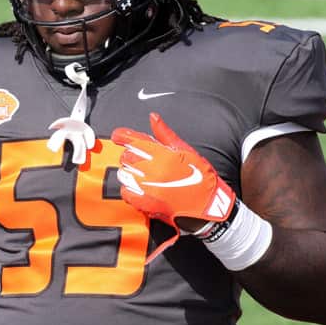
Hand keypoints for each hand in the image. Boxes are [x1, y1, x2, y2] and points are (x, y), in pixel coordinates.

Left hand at [111, 112, 235, 231]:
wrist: (208, 206)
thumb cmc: (201, 179)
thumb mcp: (186, 150)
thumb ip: (165, 134)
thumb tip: (153, 117)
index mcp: (164, 154)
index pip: (135, 140)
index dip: (123, 136)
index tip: (117, 135)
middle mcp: (154, 169)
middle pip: (127, 156)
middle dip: (131, 156)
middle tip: (141, 161)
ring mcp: (149, 186)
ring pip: (125, 174)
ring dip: (130, 173)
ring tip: (142, 175)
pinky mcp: (146, 203)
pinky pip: (126, 192)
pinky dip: (129, 190)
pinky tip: (139, 188)